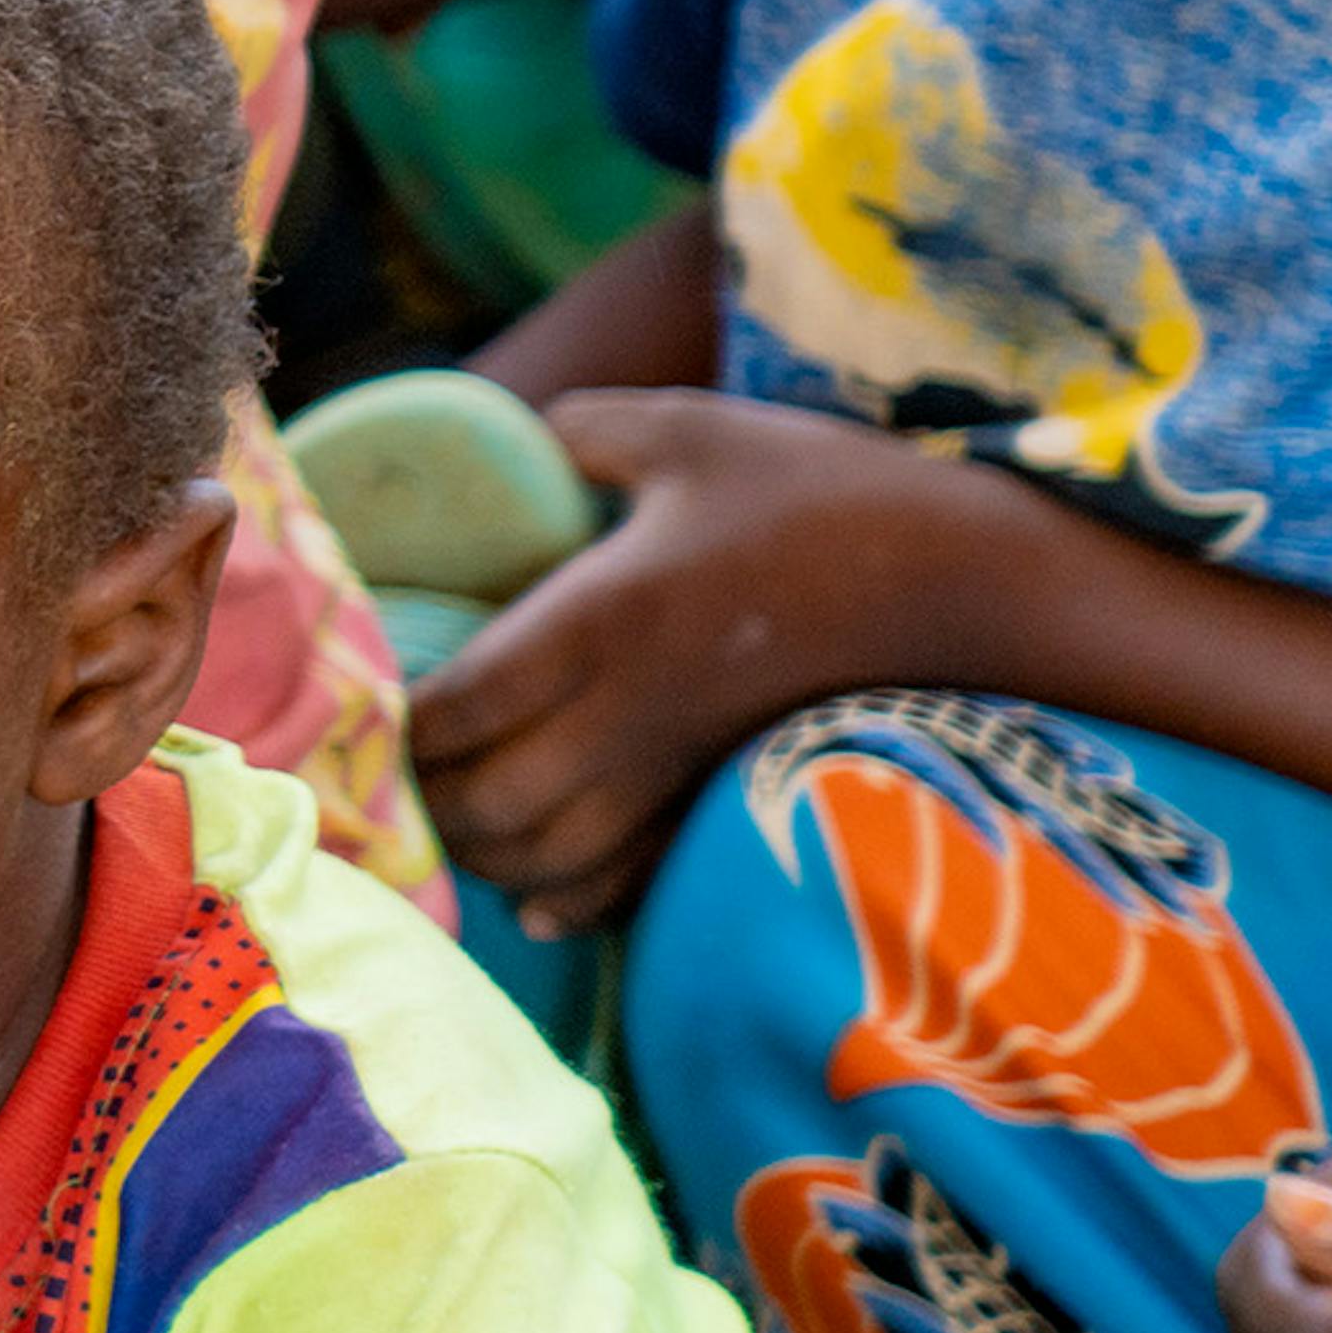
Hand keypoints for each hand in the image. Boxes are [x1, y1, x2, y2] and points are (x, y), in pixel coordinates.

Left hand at [404, 383, 1024, 937]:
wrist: (961, 579)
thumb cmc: (820, 494)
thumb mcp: (689, 431)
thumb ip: (587, 432)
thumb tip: (527, 430)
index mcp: (600, 617)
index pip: (461, 702)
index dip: (400, 721)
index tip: (370, 708)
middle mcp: (630, 709)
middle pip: (490, 799)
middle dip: (428, 801)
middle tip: (395, 779)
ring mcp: (681, 767)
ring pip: (549, 856)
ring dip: (485, 856)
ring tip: (450, 831)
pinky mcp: (728, 797)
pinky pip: (631, 883)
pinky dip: (570, 902)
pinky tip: (537, 901)